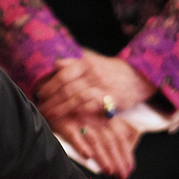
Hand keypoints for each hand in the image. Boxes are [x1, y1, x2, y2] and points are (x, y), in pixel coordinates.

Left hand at [37, 51, 155, 121]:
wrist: (139, 76)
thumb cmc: (112, 70)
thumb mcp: (93, 61)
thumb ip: (74, 63)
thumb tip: (55, 64)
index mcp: (86, 63)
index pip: (63, 74)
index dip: (50, 85)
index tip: (39, 93)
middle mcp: (92, 74)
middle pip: (67, 88)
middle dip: (51, 99)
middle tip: (40, 107)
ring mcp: (101, 87)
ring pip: (76, 98)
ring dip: (60, 108)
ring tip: (49, 115)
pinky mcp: (110, 100)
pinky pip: (91, 107)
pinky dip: (78, 113)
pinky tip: (68, 117)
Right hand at [48, 113, 139, 178]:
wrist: (50, 97)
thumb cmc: (74, 111)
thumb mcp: (94, 116)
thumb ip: (108, 131)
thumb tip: (122, 156)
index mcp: (103, 115)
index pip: (118, 135)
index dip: (125, 152)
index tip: (129, 168)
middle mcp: (93, 117)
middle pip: (109, 139)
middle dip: (117, 158)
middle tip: (121, 175)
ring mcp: (79, 119)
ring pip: (94, 139)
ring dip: (102, 155)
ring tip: (108, 169)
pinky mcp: (64, 122)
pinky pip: (73, 134)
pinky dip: (80, 144)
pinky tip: (87, 155)